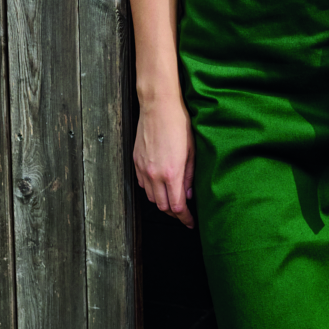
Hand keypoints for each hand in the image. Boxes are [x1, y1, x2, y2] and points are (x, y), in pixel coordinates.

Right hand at [133, 92, 195, 227]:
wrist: (158, 106)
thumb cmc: (179, 123)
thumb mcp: (192, 150)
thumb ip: (190, 175)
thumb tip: (188, 193)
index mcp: (171, 173)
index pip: (177, 206)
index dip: (185, 218)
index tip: (191, 223)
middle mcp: (154, 174)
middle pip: (162, 206)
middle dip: (174, 213)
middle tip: (184, 212)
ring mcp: (143, 168)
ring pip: (151, 197)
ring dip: (162, 202)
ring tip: (172, 198)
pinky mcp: (136, 161)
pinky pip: (142, 184)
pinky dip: (151, 189)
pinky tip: (159, 185)